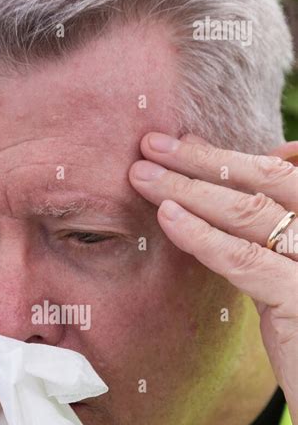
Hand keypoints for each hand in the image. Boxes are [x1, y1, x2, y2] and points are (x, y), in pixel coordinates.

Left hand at [129, 133, 297, 424]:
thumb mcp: (293, 281)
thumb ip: (271, 244)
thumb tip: (228, 205)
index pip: (282, 174)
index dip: (230, 156)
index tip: (184, 145)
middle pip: (266, 180)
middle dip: (204, 159)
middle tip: (152, 143)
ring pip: (250, 213)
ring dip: (189, 187)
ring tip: (142, 174)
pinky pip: (244, 259)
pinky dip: (201, 235)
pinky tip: (167, 217)